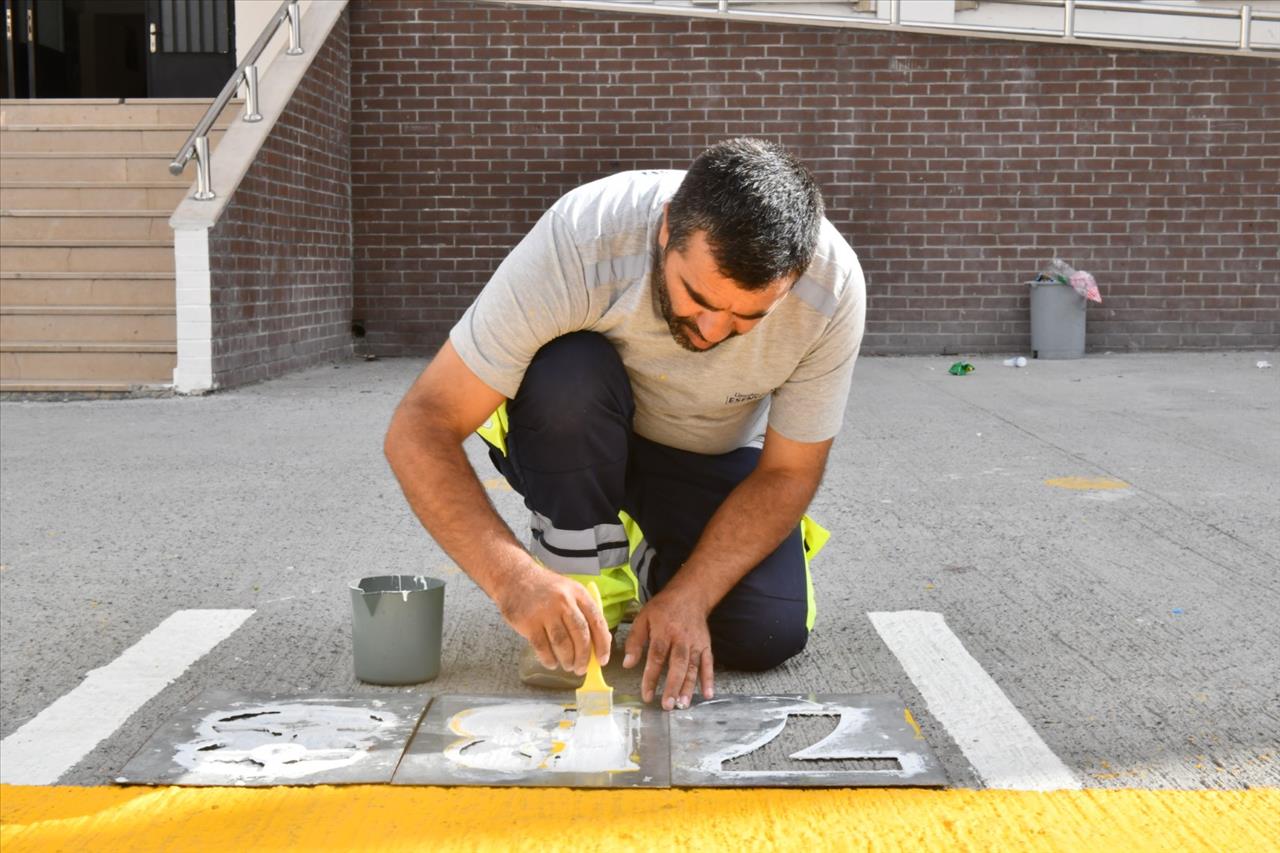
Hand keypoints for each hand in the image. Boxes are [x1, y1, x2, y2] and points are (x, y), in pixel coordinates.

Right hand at [495, 566, 610, 674]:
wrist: (514, 577)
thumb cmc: (546, 590)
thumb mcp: (569, 592)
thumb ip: (584, 613)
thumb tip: (600, 643)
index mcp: (578, 593)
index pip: (597, 621)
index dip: (602, 644)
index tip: (602, 660)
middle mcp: (563, 601)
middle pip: (580, 634)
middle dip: (583, 657)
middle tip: (582, 669)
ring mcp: (545, 611)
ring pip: (562, 644)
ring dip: (567, 660)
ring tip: (568, 666)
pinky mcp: (528, 622)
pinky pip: (542, 647)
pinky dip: (549, 659)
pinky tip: (552, 663)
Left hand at [622, 590, 714, 710]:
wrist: (690, 595)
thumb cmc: (663, 608)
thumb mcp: (643, 618)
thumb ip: (635, 641)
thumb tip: (627, 664)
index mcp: (664, 631)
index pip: (657, 657)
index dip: (651, 677)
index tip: (647, 695)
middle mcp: (681, 639)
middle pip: (677, 664)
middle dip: (673, 686)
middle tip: (668, 705)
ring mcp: (695, 643)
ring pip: (693, 667)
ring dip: (689, 686)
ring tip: (683, 704)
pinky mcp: (705, 645)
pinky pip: (708, 663)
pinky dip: (709, 679)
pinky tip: (707, 694)